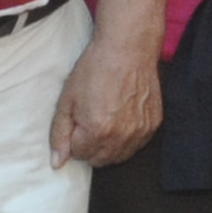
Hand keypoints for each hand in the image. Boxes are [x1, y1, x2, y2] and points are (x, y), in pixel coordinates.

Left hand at [50, 26, 159, 168]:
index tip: (78, 119)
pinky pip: (136, 145)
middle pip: (100, 161)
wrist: (127, 49)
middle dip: (90, 146)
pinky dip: (127, 138)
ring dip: (109, 145)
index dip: (74, 138)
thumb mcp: (67, 100)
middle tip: (90, 120)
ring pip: (119, 156)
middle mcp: (121, 136)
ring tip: (106, 119)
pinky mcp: (153, 125)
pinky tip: (122, 117)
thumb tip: (58, 162)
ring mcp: (140, 132)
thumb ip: (60, 134)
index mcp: (97, 131)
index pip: (79, 154)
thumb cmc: (95, 70)